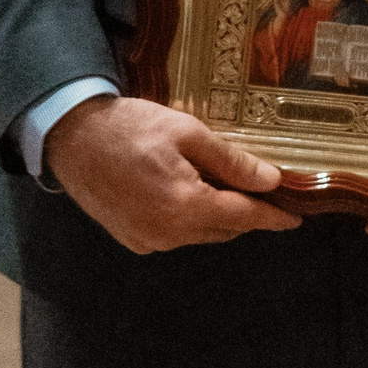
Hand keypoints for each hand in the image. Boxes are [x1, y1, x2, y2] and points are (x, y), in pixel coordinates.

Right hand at [43, 93, 300, 254]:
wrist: (72, 137)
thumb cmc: (131, 127)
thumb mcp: (187, 132)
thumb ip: (231, 161)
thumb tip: (271, 181)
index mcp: (186, 206)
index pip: (244, 218)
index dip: (272, 218)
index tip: (294, 219)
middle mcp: (168, 234)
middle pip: (223, 228)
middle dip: (243, 211)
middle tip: (256, 186)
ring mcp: (147, 241)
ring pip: (198, 233)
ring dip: (214, 215)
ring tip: (217, 184)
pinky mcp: (131, 239)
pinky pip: (173, 235)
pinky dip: (187, 219)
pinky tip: (182, 192)